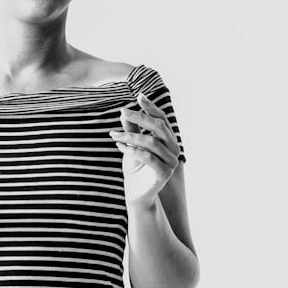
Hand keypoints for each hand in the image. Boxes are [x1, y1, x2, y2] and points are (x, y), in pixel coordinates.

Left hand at [109, 92, 181, 207]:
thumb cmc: (134, 166)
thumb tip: (124, 112)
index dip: (151, 107)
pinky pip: (147, 157)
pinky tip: (120, 146)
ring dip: (130, 135)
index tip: (139, 96)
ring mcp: (171, 162)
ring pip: (150, 142)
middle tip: (122, 112)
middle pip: (159, 127)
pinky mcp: (164, 173)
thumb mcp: (131, 144)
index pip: (162, 119)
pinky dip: (132, 149)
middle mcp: (173, 149)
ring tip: (114, 134)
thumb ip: (131, 129)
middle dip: (140, 117)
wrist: (135, 192)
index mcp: (168, 139)